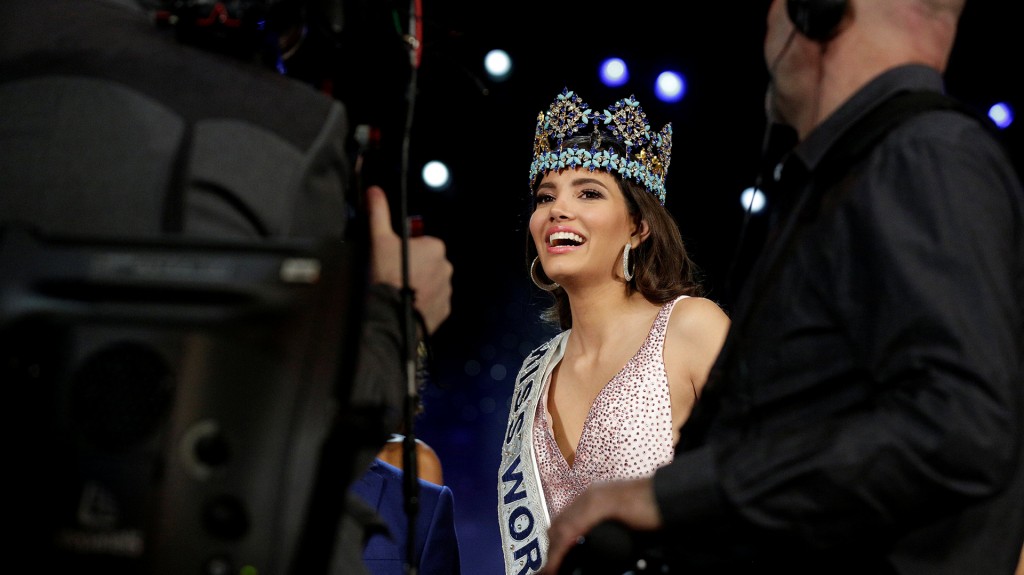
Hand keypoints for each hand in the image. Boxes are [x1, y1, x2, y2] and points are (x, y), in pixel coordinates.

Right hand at [365, 185, 452, 333]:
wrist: (389, 314)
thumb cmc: (386, 274)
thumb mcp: (379, 239)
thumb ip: (379, 213)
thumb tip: (374, 192)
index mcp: (436, 247)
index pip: (421, 243)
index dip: (405, 250)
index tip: (393, 259)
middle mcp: (446, 267)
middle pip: (427, 263)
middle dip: (414, 267)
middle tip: (394, 275)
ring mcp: (447, 290)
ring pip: (431, 283)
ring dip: (419, 285)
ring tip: (399, 291)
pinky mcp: (444, 310)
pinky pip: (434, 302)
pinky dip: (423, 303)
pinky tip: (407, 304)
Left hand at [540, 478, 661, 573]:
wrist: (670, 496)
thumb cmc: (653, 509)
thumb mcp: (625, 519)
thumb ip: (610, 527)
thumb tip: (598, 546)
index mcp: (593, 496)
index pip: (564, 520)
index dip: (556, 543)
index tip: (553, 561)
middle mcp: (589, 495)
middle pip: (558, 525)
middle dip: (552, 549)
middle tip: (551, 569)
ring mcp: (593, 499)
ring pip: (561, 529)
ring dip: (554, 554)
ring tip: (551, 571)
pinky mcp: (599, 506)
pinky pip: (571, 531)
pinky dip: (561, 551)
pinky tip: (558, 565)